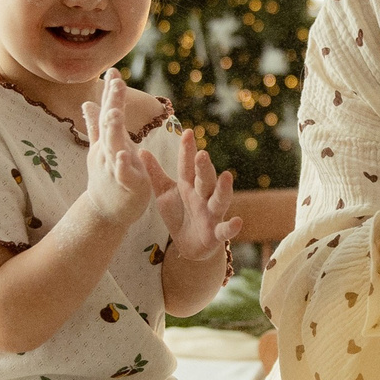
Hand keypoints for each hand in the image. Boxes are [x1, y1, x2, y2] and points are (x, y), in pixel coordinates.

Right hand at [79, 71, 154, 227]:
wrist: (105, 212)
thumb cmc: (106, 177)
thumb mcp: (101, 148)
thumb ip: (96, 126)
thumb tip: (87, 102)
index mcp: (107, 140)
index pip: (108, 112)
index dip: (111, 93)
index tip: (114, 71)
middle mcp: (108, 150)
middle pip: (109, 124)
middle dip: (112, 103)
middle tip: (115, 82)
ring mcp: (113, 166)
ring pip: (113, 146)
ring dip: (113, 129)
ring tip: (114, 112)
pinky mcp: (125, 184)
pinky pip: (123, 173)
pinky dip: (122, 163)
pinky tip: (124, 153)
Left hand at [146, 129, 242, 261]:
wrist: (189, 247)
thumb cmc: (179, 215)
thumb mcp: (164, 194)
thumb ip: (155, 174)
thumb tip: (141, 150)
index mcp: (189, 185)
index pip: (187, 166)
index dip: (188, 150)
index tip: (188, 132)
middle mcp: (203, 196)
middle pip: (205, 179)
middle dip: (204, 167)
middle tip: (201, 154)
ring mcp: (212, 214)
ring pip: (219, 199)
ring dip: (223, 189)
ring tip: (227, 176)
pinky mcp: (216, 234)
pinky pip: (225, 230)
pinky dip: (232, 227)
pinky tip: (238, 221)